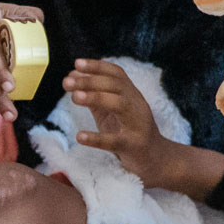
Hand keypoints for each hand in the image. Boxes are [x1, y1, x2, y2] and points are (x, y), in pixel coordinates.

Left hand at [63, 59, 171, 186]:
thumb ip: (95, 95)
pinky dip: (96, 138)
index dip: (97, 66)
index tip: (76, 63)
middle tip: (67, 82)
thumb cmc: (130, 133)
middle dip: (90, 80)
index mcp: (132, 95)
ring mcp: (137, 125)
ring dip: (96, 98)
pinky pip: (115, 140)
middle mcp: (137, 106)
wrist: (156, 160)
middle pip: (116, 86)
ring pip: (119, 105)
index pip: (117, 74)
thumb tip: (73, 76)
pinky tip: (80, 136)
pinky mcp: (134, 146)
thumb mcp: (113, 112)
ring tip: (74, 97)